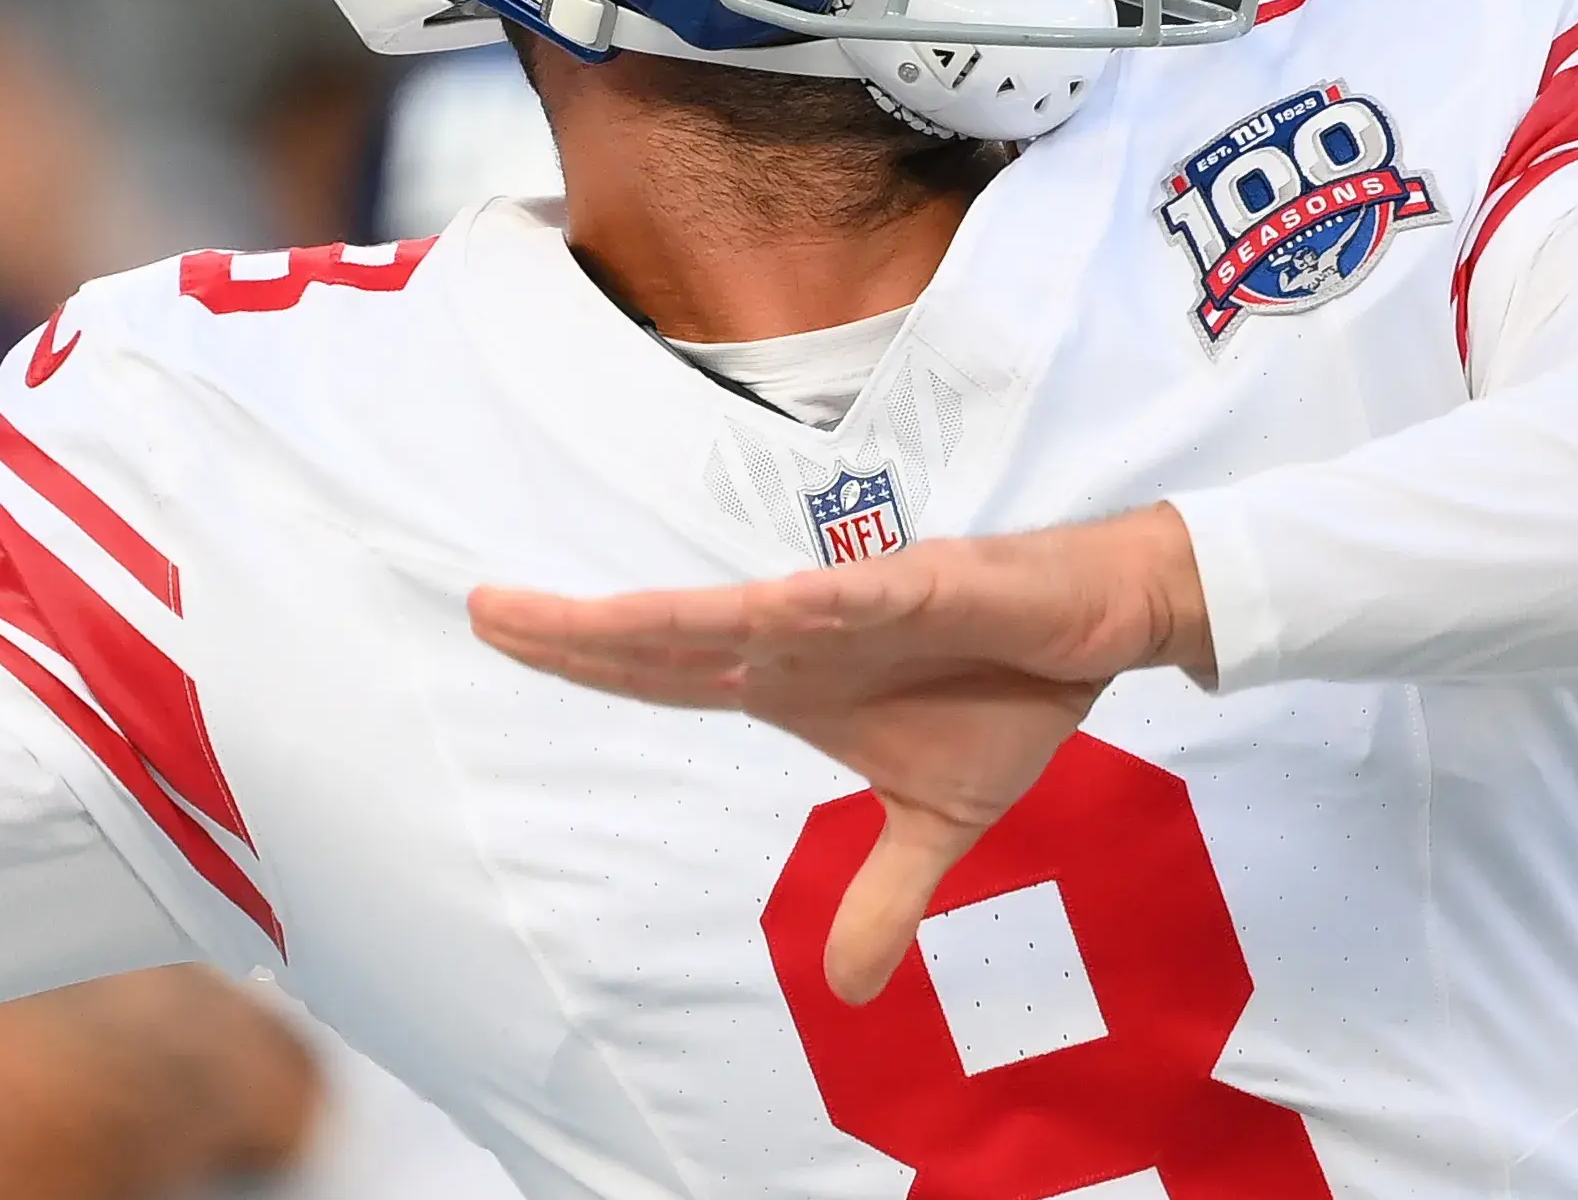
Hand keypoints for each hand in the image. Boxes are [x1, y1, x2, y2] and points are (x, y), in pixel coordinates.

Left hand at [468, 502, 1206, 1005]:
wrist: (1092, 630)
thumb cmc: (1004, 698)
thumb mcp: (940, 827)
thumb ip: (883, 896)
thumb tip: (850, 991)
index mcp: (788, 678)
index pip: (663, 671)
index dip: (586, 660)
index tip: (502, 637)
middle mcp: (800, 633)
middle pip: (669, 637)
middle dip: (579, 630)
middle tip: (485, 611)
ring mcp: (855, 607)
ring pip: (742, 612)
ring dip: (664, 618)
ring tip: (582, 618)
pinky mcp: (926, 587)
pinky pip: (864, 597)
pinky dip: (822, 602)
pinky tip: (771, 606)